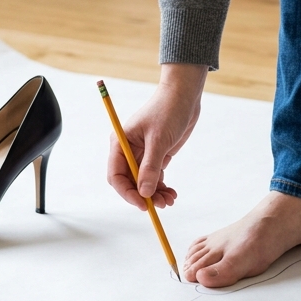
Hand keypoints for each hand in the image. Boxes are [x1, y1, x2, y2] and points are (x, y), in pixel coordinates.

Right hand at [107, 62, 205, 209]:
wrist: (184, 96)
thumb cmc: (168, 110)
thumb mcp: (159, 139)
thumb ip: (151, 167)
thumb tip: (144, 193)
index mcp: (121, 143)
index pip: (116, 175)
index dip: (127, 192)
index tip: (142, 203)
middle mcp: (129, 151)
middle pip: (129, 183)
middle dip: (143, 196)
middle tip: (160, 205)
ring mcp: (143, 154)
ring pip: (144, 183)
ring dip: (155, 195)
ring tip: (170, 201)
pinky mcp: (157, 156)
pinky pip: (155, 178)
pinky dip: (162, 188)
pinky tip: (172, 194)